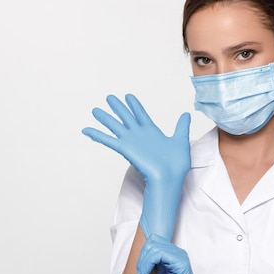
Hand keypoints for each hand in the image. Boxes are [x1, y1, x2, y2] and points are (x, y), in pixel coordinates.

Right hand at [82, 94, 190, 239]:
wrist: (170, 178)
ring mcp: (131, 142)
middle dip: (118, 107)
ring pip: (115, 126)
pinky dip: (97, 135)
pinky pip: (108, 140)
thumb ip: (181, 126)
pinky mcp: (125, 149)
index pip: (140, 114)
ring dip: (105, 118)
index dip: (134, 105)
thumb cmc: (177, 165)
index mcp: (152, 132)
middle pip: (125, 117)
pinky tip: (86, 129)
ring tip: (95, 110)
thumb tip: (186, 114)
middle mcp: (139, 136)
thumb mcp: (181, 140)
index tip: (128, 96)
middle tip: (109, 97)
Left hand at [137, 235, 229, 273]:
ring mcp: (179, 256)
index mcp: (173, 254)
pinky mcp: (179, 262)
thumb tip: (143, 256)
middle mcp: (177, 252)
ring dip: (143, 264)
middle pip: (151, 242)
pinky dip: (147, 265)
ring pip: (153, 247)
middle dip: (141, 259)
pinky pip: (158, 254)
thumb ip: (155, 263)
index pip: (153, 241)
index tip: (141, 272)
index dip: (143, 255)